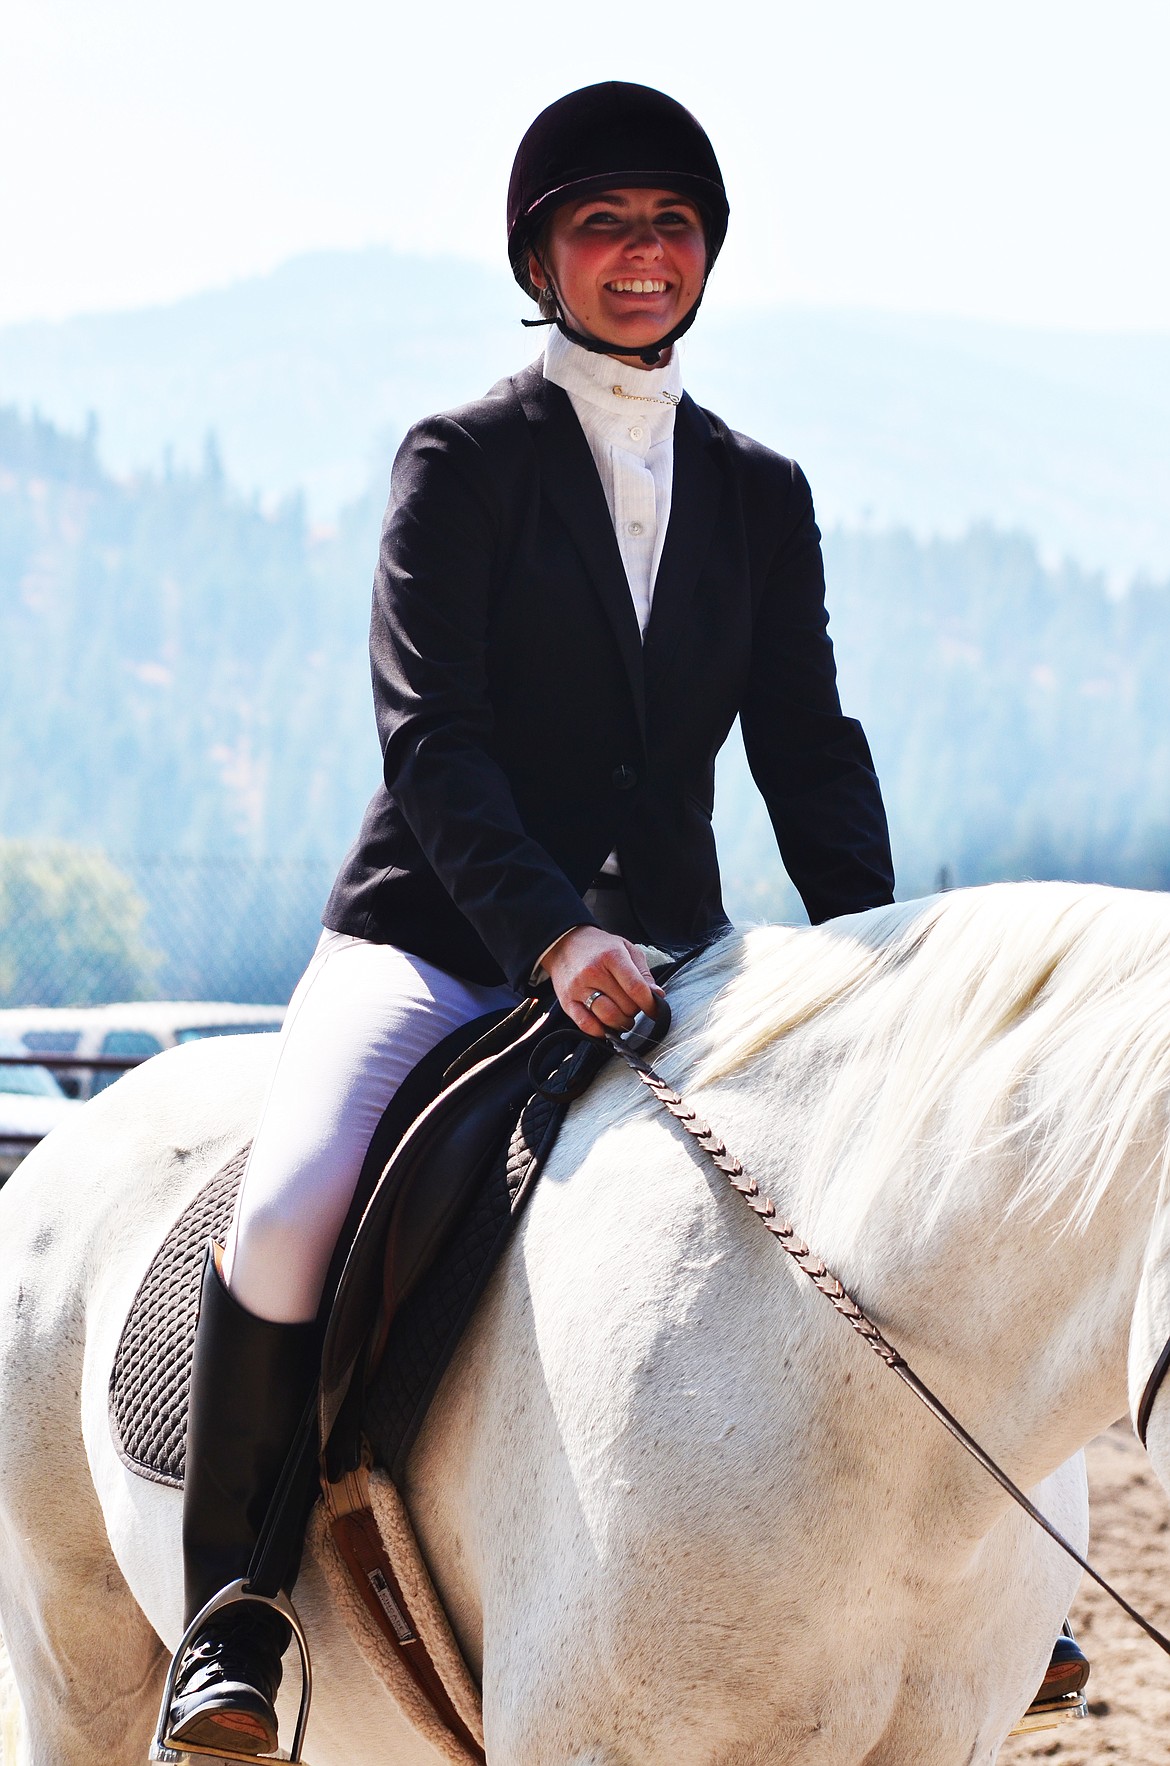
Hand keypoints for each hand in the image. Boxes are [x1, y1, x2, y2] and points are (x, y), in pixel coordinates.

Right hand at [542, 925, 660, 1037]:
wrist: (563, 943)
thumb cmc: (599, 947)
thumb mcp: (626, 949)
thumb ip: (643, 973)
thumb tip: (657, 995)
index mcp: (611, 956)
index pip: (636, 988)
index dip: (650, 1004)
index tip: (654, 1010)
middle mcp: (593, 972)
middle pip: (624, 1005)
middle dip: (635, 1011)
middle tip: (634, 1007)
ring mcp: (578, 988)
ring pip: (607, 1017)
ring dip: (621, 1023)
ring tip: (623, 1018)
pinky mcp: (567, 1001)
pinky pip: (586, 1025)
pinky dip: (600, 1031)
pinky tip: (606, 1026)